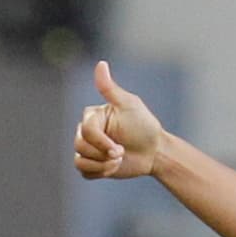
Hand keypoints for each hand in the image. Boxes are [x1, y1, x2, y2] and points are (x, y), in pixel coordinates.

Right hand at [73, 61, 163, 180]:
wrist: (155, 151)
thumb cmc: (144, 125)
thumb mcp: (129, 105)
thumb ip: (110, 88)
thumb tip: (101, 63)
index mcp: (92, 116)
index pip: (86, 131)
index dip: (102, 143)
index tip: (120, 149)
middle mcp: (86, 131)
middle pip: (80, 146)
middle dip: (103, 155)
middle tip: (122, 153)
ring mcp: (89, 148)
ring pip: (80, 161)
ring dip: (103, 166)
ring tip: (119, 161)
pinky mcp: (93, 164)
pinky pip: (84, 172)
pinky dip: (99, 173)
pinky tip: (114, 168)